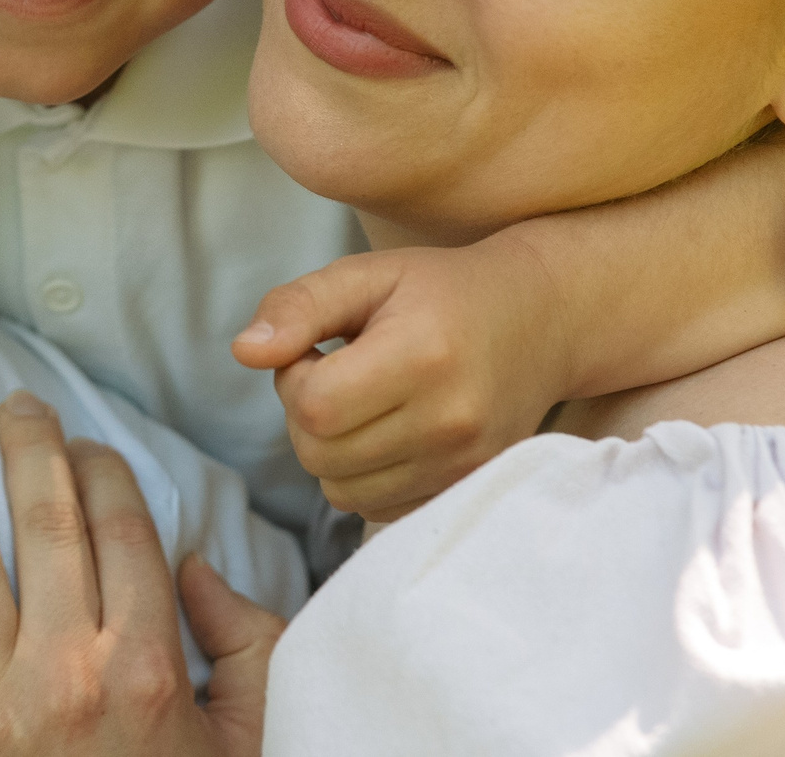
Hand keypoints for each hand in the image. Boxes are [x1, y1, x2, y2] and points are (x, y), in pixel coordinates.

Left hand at [0, 394, 283, 756]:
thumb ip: (243, 648)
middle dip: (27, 448)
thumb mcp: (244, 746)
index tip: (86, 444)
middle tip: (12, 403)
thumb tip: (196, 567)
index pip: (121, 530)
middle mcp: (65, 673)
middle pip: (45, 523)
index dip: (102, 470)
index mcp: (146, 669)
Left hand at [232, 236, 569, 521]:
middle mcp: (450, 421)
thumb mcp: (367, 275)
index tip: (317, 350)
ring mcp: (463, 464)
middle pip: (320, 455)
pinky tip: (387, 430)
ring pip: (342, 491)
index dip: (293, 378)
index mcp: (422, 356)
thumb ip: (299, 306)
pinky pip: (377, 509)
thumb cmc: (441, 291)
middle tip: (337, 373)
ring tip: (365, 401)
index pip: (314, 405)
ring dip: (332, 450)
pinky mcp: (466, 488)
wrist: (540, 321)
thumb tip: (243, 351)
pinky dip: (364, 476)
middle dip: (306, 415)